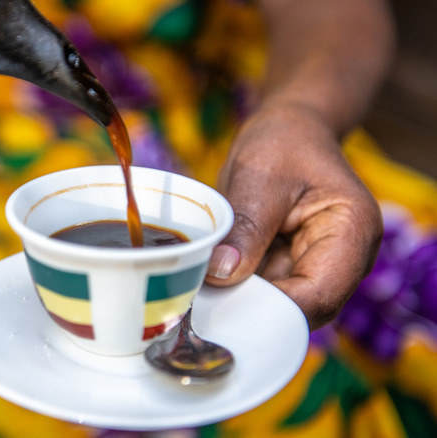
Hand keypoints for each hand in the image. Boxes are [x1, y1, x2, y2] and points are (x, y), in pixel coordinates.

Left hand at [205, 103, 382, 329]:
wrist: (289, 130)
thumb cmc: (283, 143)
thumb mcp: (258, 178)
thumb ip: (245, 228)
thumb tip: (222, 275)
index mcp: (353, 232)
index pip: (319, 294)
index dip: (273, 309)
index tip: (224, 306)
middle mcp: (345, 258)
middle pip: (302, 307)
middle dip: (254, 309)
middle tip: (202, 303)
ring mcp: (320, 265)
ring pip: (281, 305)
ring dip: (243, 300)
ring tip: (201, 290)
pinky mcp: (294, 267)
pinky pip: (267, 290)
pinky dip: (239, 289)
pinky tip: (209, 282)